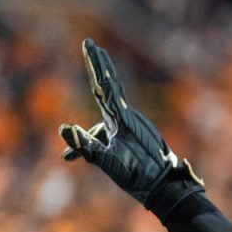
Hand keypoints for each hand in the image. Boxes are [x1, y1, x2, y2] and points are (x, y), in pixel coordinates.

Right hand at [59, 38, 202, 209]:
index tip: (90, 44)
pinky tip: (72, 159)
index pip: (104, 86)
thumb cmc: (139, 176)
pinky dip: (93, 142)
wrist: (167, 188)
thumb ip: (85, 146)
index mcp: (121, 119)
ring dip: (87, 132)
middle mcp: (128, 118)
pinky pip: (109, 134)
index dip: (96, 65)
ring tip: (69, 156)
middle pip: (109, 88)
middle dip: (98, 68)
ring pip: (103, 120)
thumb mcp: (108, 162)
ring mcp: (133, 127)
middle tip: (91, 44)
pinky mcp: (135, 138)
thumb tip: (64, 129)